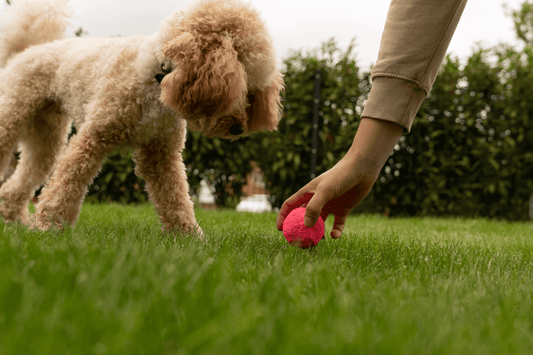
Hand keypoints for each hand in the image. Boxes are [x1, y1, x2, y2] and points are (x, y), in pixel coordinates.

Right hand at [276, 118, 402, 238]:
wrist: (362, 170)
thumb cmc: (340, 176)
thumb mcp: (325, 191)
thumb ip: (314, 207)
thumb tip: (306, 225)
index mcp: (308, 192)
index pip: (290, 205)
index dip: (283, 217)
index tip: (280, 229)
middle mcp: (317, 200)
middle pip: (304, 217)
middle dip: (301, 229)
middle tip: (299, 241)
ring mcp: (330, 205)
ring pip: (320, 223)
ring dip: (318, 233)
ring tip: (318, 242)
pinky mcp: (343, 210)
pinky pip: (337, 225)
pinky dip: (335, 232)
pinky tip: (335, 236)